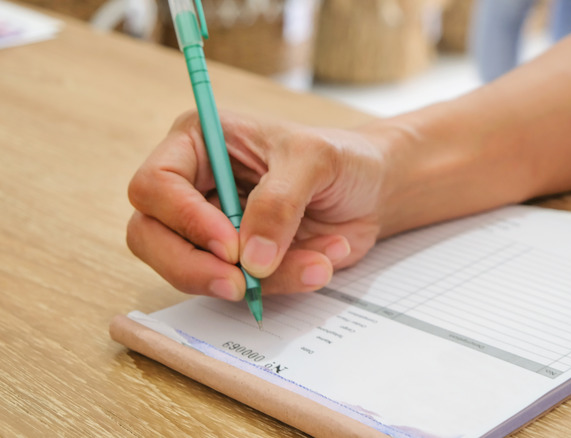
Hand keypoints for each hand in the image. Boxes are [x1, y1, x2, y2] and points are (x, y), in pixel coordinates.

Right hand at [127, 110, 386, 299]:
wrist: (371, 190)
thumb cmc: (339, 158)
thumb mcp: (316, 160)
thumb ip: (280, 202)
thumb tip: (251, 259)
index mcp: (197, 144)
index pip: (155, 185)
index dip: (183, 219)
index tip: (229, 244)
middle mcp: (192, 188)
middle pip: (149, 236)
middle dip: (192, 267)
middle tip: (238, 284)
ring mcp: (210, 230)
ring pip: (191, 271)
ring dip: (254, 281)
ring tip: (316, 263)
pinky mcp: (235, 263)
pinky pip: (237, 288)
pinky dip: (279, 286)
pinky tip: (321, 263)